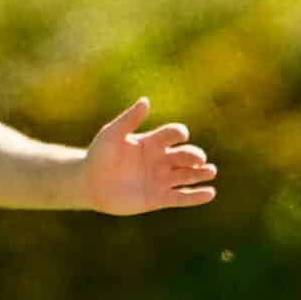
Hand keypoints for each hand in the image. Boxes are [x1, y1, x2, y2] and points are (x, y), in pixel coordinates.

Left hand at [84, 98, 218, 215]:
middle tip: (200, 159)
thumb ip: (129, 119)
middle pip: (185, 155)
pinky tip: (210, 193)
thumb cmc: (99, 155)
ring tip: (211, 171)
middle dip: (194, 156)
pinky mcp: (158, 198)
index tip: (181, 135)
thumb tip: (146, 101)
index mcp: (151, 142)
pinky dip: (196, 196)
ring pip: (186, 176)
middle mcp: (160, 160)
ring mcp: (160, 179)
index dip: (178, 133)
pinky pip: (180, 197)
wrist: (89, 184)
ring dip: (201, 174)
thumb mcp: (112, 134)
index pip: (172, 134)